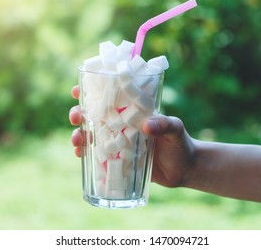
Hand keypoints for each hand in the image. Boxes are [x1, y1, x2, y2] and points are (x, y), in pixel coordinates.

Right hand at [68, 85, 196, 187]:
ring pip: (92, 135)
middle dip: (79, 113)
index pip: (110, 97)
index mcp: (133, 111)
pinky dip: (86, 155)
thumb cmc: (182, 143)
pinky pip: (98, 156)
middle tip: (75, 116)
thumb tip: (146, 126)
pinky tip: (80, 156)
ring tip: (76, 141)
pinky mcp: (118, 160)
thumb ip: (164, 124)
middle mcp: (122, 125)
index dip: (91, 91)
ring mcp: (119, 142)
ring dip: (80, 135)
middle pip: (94, 115)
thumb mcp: (175, 129)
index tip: (76, 90)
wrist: (185, 169)